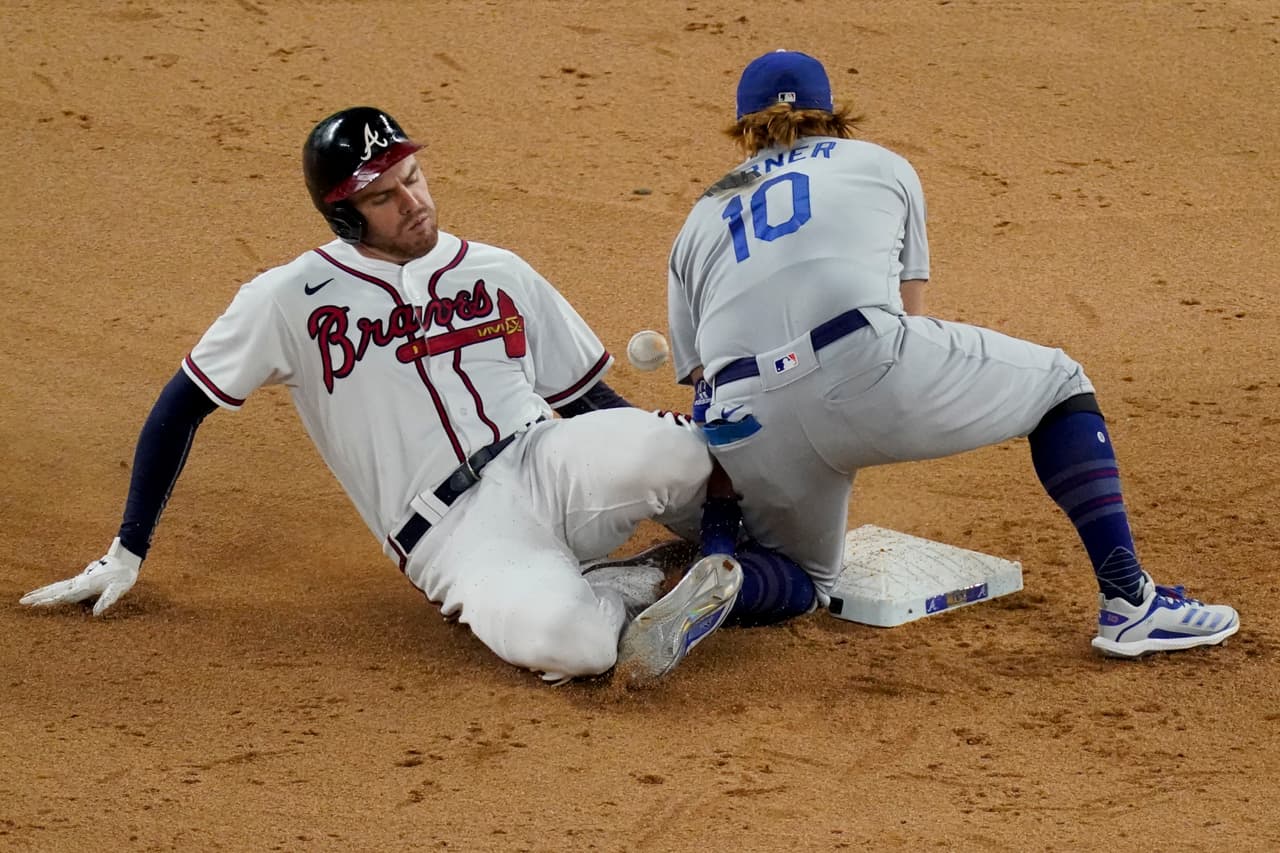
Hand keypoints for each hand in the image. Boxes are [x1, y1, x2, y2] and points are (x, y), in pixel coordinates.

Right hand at [20, 538, 141, 615]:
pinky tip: (48, 593)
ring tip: (28, 597)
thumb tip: (96, 614)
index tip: (37, 604)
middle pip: (55, 589)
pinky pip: (64, 586)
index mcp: (86, 585)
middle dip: (39, 596)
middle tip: (22, 601)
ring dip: (43, 592)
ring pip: (57, 586)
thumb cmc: (123, 576)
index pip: (64, 595)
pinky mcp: (83, 580)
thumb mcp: (118, 590)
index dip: (51, 600)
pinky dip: (53, 590)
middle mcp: (80, 581)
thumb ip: (107, 600)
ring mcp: (80, 580)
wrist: (126, 559)